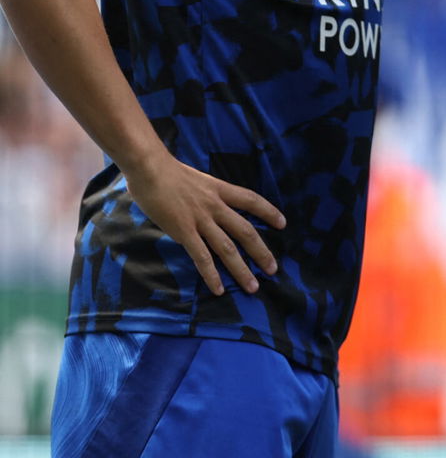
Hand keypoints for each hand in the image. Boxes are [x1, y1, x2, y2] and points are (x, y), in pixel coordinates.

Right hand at [121, 148, 285, 296]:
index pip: (252, 200)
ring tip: (253, 287)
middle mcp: (216, 206)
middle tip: (273, 269)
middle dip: (261, 252)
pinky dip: (211, 274)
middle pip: (245, 231)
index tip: (283, 224)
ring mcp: (201, 219)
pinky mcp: (184, 231)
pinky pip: (201, 256)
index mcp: (220, 189)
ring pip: (227, 248)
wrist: (150, 168)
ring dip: (241, 269)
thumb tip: (207, 206)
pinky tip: (219, 289)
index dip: (269, 212)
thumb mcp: (197, 180)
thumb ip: (205, 195)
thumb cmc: (167, 172)